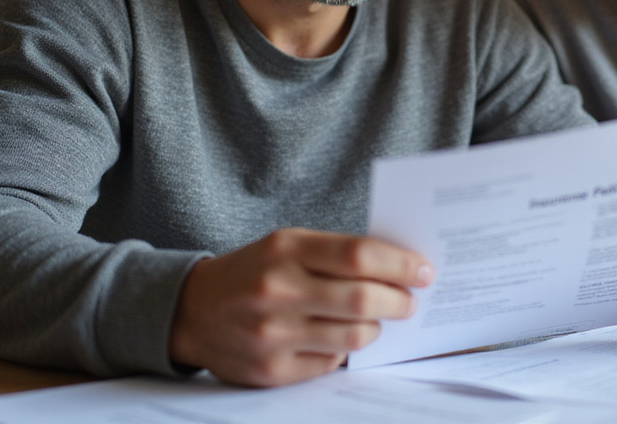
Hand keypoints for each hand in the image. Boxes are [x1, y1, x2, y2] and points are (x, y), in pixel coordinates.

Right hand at [169, 228, 432, 386]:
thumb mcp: (287, 245)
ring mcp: (272, 334)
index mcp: (286, 250)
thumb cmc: (255, 271)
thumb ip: (337, 253)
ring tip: (378, 319)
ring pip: (354, 337)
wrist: (191, 311)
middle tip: (411, 301)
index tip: (424, 271)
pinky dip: (343, 351)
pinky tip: (337, 338)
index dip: (400, 264)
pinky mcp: (270, 370)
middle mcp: (278, 290)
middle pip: (363, 299)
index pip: (359, 255)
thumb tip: (400, 267)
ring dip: (377, 328)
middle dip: (400, 301)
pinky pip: (330, 363)